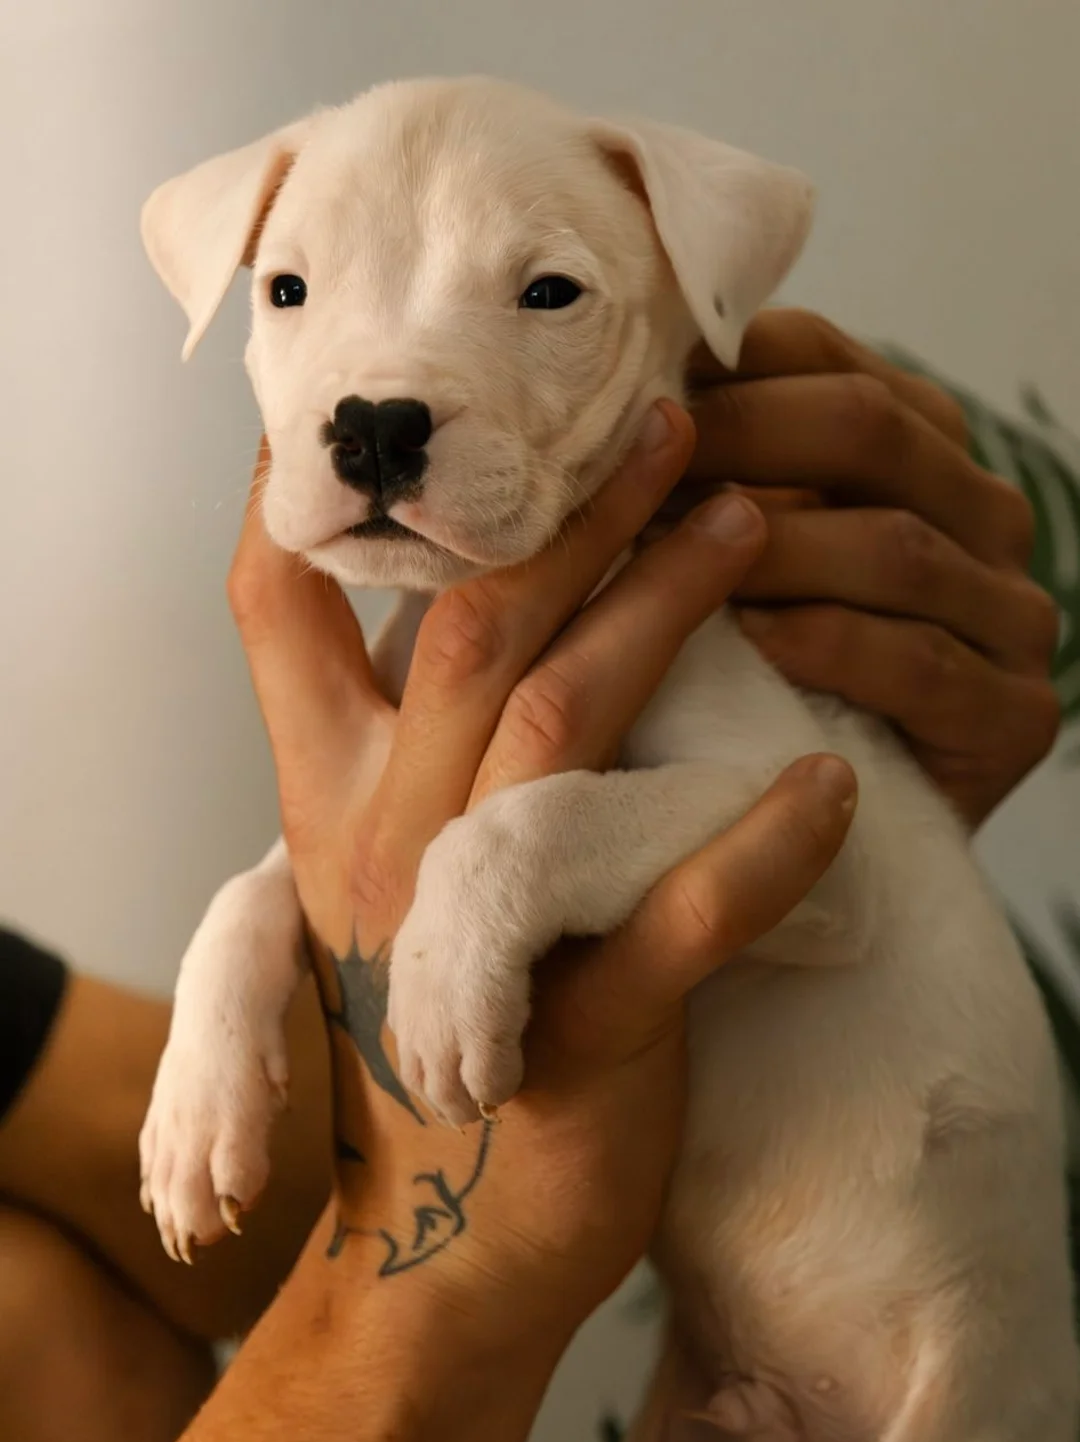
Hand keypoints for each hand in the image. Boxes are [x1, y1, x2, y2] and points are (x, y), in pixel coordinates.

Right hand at [228, 403, 856, 1346]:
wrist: (447, 1239)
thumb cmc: (437, 1030)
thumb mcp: (387, 881)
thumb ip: (422, 759)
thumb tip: (495, 620)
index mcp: (329, 801)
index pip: (277, 611)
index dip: (326, 495)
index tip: (430, 406)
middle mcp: (379, 844)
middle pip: (470, 626)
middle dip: (573, 511)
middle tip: (676, 419)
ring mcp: (470, 932)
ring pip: (563, 726)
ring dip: (668, 611)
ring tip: (754, 524)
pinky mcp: (578, 1027)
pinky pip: (673, 917)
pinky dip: (759, 847)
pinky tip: (833, 785)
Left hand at [683, 309, 1060, 825]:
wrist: (832, 835)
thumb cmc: (762, 678)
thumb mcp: (734, 557)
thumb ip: (713, 471)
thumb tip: (619, 387)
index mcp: (922, 450)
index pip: (832, 363)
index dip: (730, 368)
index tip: (636, 390)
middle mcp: (984, 516)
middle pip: (871, 432)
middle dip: (744, 438)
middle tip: (646, 464)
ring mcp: (1013, 614)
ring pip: (896, 546)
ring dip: (776, 547)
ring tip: (676, 558)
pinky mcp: (1014, 716)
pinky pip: (920, 662)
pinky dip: (828, 645)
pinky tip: (752, 642)